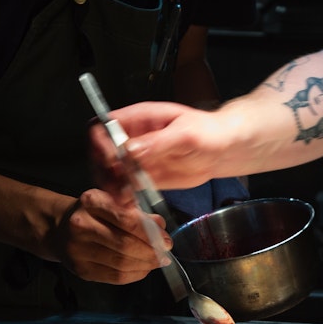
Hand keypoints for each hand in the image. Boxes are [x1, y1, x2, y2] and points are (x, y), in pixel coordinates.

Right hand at [48, 187, 172, 284]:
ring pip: (121, 263)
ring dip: (145, 265)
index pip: (127, 219)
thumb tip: (160, 226)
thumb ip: (137, 213)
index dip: (151, 232)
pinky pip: (114, 277)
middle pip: (124, 244)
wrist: (59, 229)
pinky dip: (134, 274)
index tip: (166, 239)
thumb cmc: (93, 213)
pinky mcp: (81, 270)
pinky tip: (143, 269)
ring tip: (157, 262)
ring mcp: (78, 250)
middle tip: (165, 254)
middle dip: (151, 252)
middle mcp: (80, 225)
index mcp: (91, 202)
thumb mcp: (112, 202)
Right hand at [96, 101, 228, 190]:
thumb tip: (130, 148)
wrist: (221, 150)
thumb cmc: (207, 132)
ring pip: (110, 173)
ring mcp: (136, 159)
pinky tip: (131, 204)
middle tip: (118, 185)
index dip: (102, 142)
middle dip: (104, 170)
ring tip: (125, 199)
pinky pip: (126, 187)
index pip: (105, 125)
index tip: (112, 160)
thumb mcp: (185, 134)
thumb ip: (158, 141)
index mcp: (139, 119)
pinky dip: (124, 197)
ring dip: (112, 186)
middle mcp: (132, 138)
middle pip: (101, 151)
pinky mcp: (143, 177)